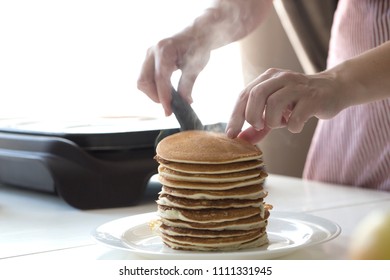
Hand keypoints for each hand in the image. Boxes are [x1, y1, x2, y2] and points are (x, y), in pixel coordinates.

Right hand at [137, 32, 210, 115]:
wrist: (196, 35)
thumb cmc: (197, 48)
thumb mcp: (196, 67)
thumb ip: (187, 85)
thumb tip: (185, 103)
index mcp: (165, 50)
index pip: (160, 79)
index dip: (163, 97)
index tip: (168, 112)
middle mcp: (152, 52)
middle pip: (144, 81)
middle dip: (155, 96)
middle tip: (170, 104)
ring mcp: (148, 56)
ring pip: (142, 82)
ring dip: (153, 93)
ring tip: (170, 97)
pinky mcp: (148, 61)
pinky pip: (145, 79)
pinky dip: (154, 88)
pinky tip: (167, 91)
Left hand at [226, 68, 344, 143]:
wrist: (334, 89)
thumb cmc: (299, 101)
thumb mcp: (275, 111)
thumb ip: (258, 126)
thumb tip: (241, 140)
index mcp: (267, 78)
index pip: (243, 95)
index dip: (235, 116)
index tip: (231, 135)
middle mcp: (281, 78)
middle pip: (256, 95)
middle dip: (252, 116)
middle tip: (259, 127)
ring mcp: (298, 86)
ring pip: (274, 104)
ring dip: (273, 121)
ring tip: (282, 123)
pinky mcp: (313, 98)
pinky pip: (296, 117)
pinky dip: (293, 126)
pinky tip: (297, 124)